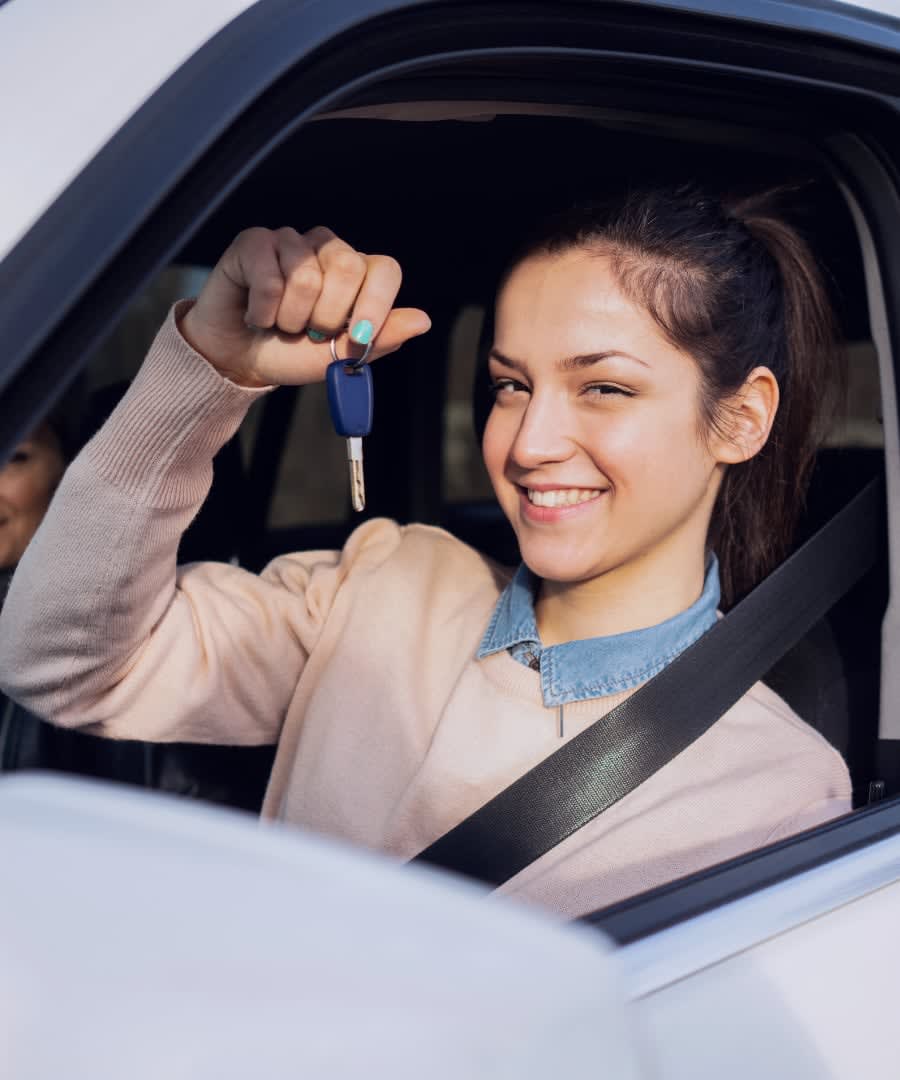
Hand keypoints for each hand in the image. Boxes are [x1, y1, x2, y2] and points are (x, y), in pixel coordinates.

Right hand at [179, 226, 430, 387]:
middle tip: (311, 332)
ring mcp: (292, 242)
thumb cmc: (292, 354)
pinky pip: (269, 277)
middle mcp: (328, 251)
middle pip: (347, 266)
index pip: (385, 269)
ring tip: (279, 324)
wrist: (239, 360)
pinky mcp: (255, 242)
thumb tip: (422, 320)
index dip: (376, 303)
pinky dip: (262, 312)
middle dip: (327, 316)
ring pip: (306, 275)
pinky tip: (256, 316)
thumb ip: (380, 338)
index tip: (358, 338)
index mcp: (357, 275)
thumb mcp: (341, 357)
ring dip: (290, 318)